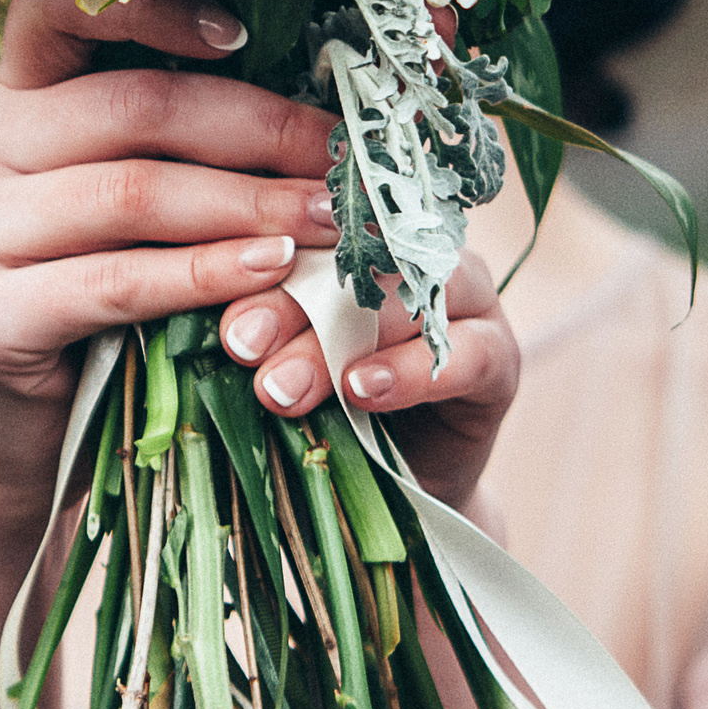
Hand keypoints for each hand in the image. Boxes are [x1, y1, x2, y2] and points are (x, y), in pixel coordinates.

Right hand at [0, 0, 342, 527]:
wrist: (26, 441)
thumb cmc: (104, 304)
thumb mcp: (134, 205)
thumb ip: (183, 142)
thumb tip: (325, 94)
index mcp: (14, 97)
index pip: (58, 6)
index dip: (153, 5)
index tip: (247, 33)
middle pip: (132, 107)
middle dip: (255, 129)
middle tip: (342, 160)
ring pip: (130, 193)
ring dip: (247, 205)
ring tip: (327, 221)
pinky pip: (112, 282)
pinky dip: (202, 275)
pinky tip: (268, 274)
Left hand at [214, 248, 520, 511]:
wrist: (388, 492)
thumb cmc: (316, 408)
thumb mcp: (275, 360)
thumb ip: (255, 328)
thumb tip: (206, 318)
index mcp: (356, 232)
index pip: (311, 216)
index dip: (263, 248)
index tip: (211, 296)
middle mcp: (415, 250)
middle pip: (355, 254)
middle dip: (289, 299)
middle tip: (239, 343)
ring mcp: (466, 297)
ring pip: (408, 296)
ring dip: (338, 340)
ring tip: (282, 387)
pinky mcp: (501, 354)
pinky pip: (465, 352)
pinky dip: (410, 372)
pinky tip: (362, 391)